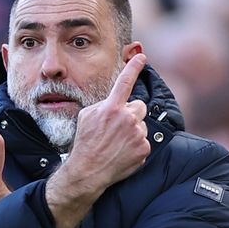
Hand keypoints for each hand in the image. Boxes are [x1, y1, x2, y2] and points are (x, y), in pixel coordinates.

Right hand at [46, 54, 149, 227]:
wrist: (88, 171)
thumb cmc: (85, 143)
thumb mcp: (86, 117)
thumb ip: (103, 106)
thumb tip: (114, 102)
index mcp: (111, 108)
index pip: (125, 82)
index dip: (134, 67)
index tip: (141, 57)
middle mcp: (127, 118)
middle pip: (139, 107)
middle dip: (132, 114)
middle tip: (118, 128)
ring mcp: (137, 134)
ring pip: (141, 125)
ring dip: (133, 131)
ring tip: (117, 144)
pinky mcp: (144, 149)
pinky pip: (144, 142)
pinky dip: (136, 147)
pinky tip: (122, 153)